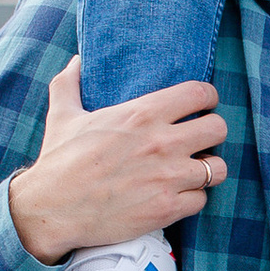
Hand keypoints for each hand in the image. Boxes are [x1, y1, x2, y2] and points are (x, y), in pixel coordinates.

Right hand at [7, 58, 226, 266]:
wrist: (51, 210)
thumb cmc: (58, 161)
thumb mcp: (62, 115)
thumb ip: (70, 83)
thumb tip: (76, 60)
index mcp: (141, 114)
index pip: (200, 93)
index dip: (207, 98)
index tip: (203, 106)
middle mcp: (161, 143)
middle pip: (218, 128)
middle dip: (212, 133)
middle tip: (200, 141)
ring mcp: (167, 177)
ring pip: (218, 167)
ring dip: (208, 168)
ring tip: (193, 170)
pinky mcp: (167, 208)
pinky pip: (202, 199)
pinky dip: (193, 198)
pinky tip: (178, 195)